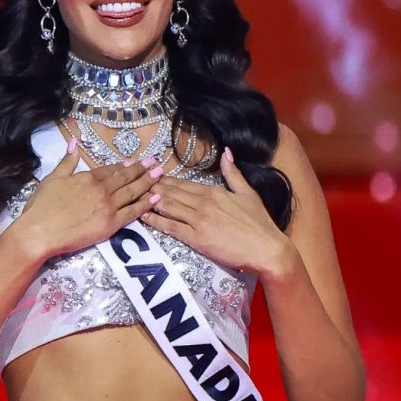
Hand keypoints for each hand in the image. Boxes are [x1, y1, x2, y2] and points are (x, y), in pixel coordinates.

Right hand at [14, 137, 164, 259]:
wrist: (40, 231)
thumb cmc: (42, 206)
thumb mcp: (52, 178)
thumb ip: (67, 161)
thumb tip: (73, 143)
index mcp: (87, 177)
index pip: (110, 169)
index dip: (123, 165)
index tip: (134, 161)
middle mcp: (101, 189)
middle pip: (125, 178)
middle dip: (141, 169)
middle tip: (155, 162)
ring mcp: (108, 206)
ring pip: (132, 192)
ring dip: (147, 182)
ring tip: (160, 174)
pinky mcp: (111, 224)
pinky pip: (132, 212)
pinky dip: (144, 204)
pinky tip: (155, 197)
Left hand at [138, 147, 290, 275]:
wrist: (266, 249)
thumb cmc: (259, 223)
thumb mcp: (248, 193)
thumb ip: (233, 173)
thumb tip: (227, 152)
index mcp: (214, 191)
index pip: (183, 183)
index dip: (165, 179)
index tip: (150, 174)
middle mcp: (203, 203)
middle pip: (171, 193)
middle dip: (151, 187)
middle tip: (134, 182)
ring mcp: (198, 220)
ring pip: (168, 206)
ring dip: (150, 200)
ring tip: (134, 195)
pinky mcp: (196, 239)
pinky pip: (170, 227)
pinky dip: (155, 220)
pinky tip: (142, 216)